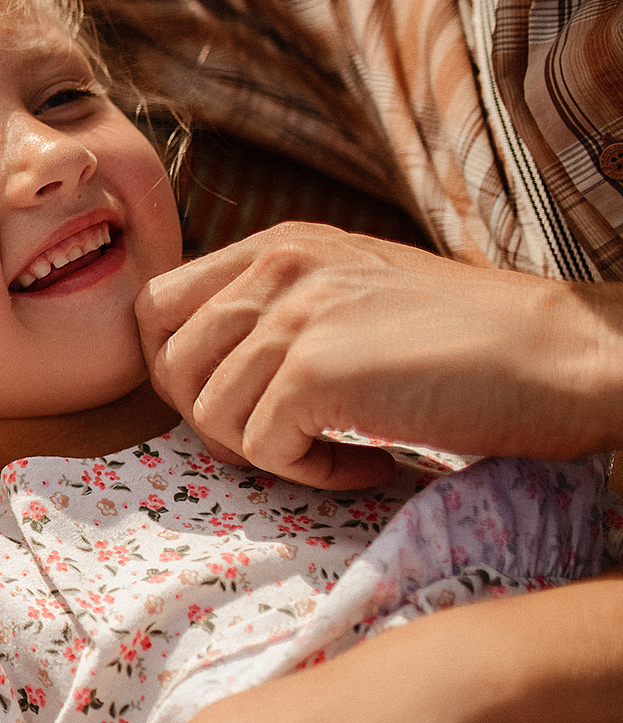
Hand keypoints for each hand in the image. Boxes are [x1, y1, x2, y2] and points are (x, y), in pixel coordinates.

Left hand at [135, 223, 622, 489]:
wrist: (564, 354)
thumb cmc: (471, 340)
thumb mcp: (355, 292)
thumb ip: (280, 309)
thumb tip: (203, 369)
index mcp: (279, 246)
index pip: (158, 306)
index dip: (177, 368)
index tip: (237, 403)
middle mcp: (276, 269)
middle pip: (170, 364)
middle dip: (214, 419)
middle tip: (284, 440)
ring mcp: (294, 317)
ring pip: (210, 414)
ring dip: (267, 453)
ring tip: (338, 453)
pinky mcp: (316, 372)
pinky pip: (263, 449)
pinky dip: (310, 476)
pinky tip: (367, 467)